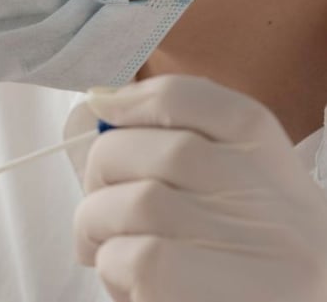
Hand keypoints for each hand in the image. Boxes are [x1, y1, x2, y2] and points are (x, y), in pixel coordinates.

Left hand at [74, 75, 326, 301]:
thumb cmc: (226, 279)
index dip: (149, 98)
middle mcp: (283, 212)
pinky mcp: (219, 299)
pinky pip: (135, 258)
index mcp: (282, 178)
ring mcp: (260, 258)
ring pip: (137, 202)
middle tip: (96, 209)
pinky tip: (129, 288)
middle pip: (167, 149)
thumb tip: (102, 101)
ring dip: (96, 225)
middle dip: (104, 170)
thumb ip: (174, 159)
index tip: (102, 106)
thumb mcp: (221, 212)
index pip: (222, 108)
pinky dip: (113, 269)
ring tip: (104, 252)